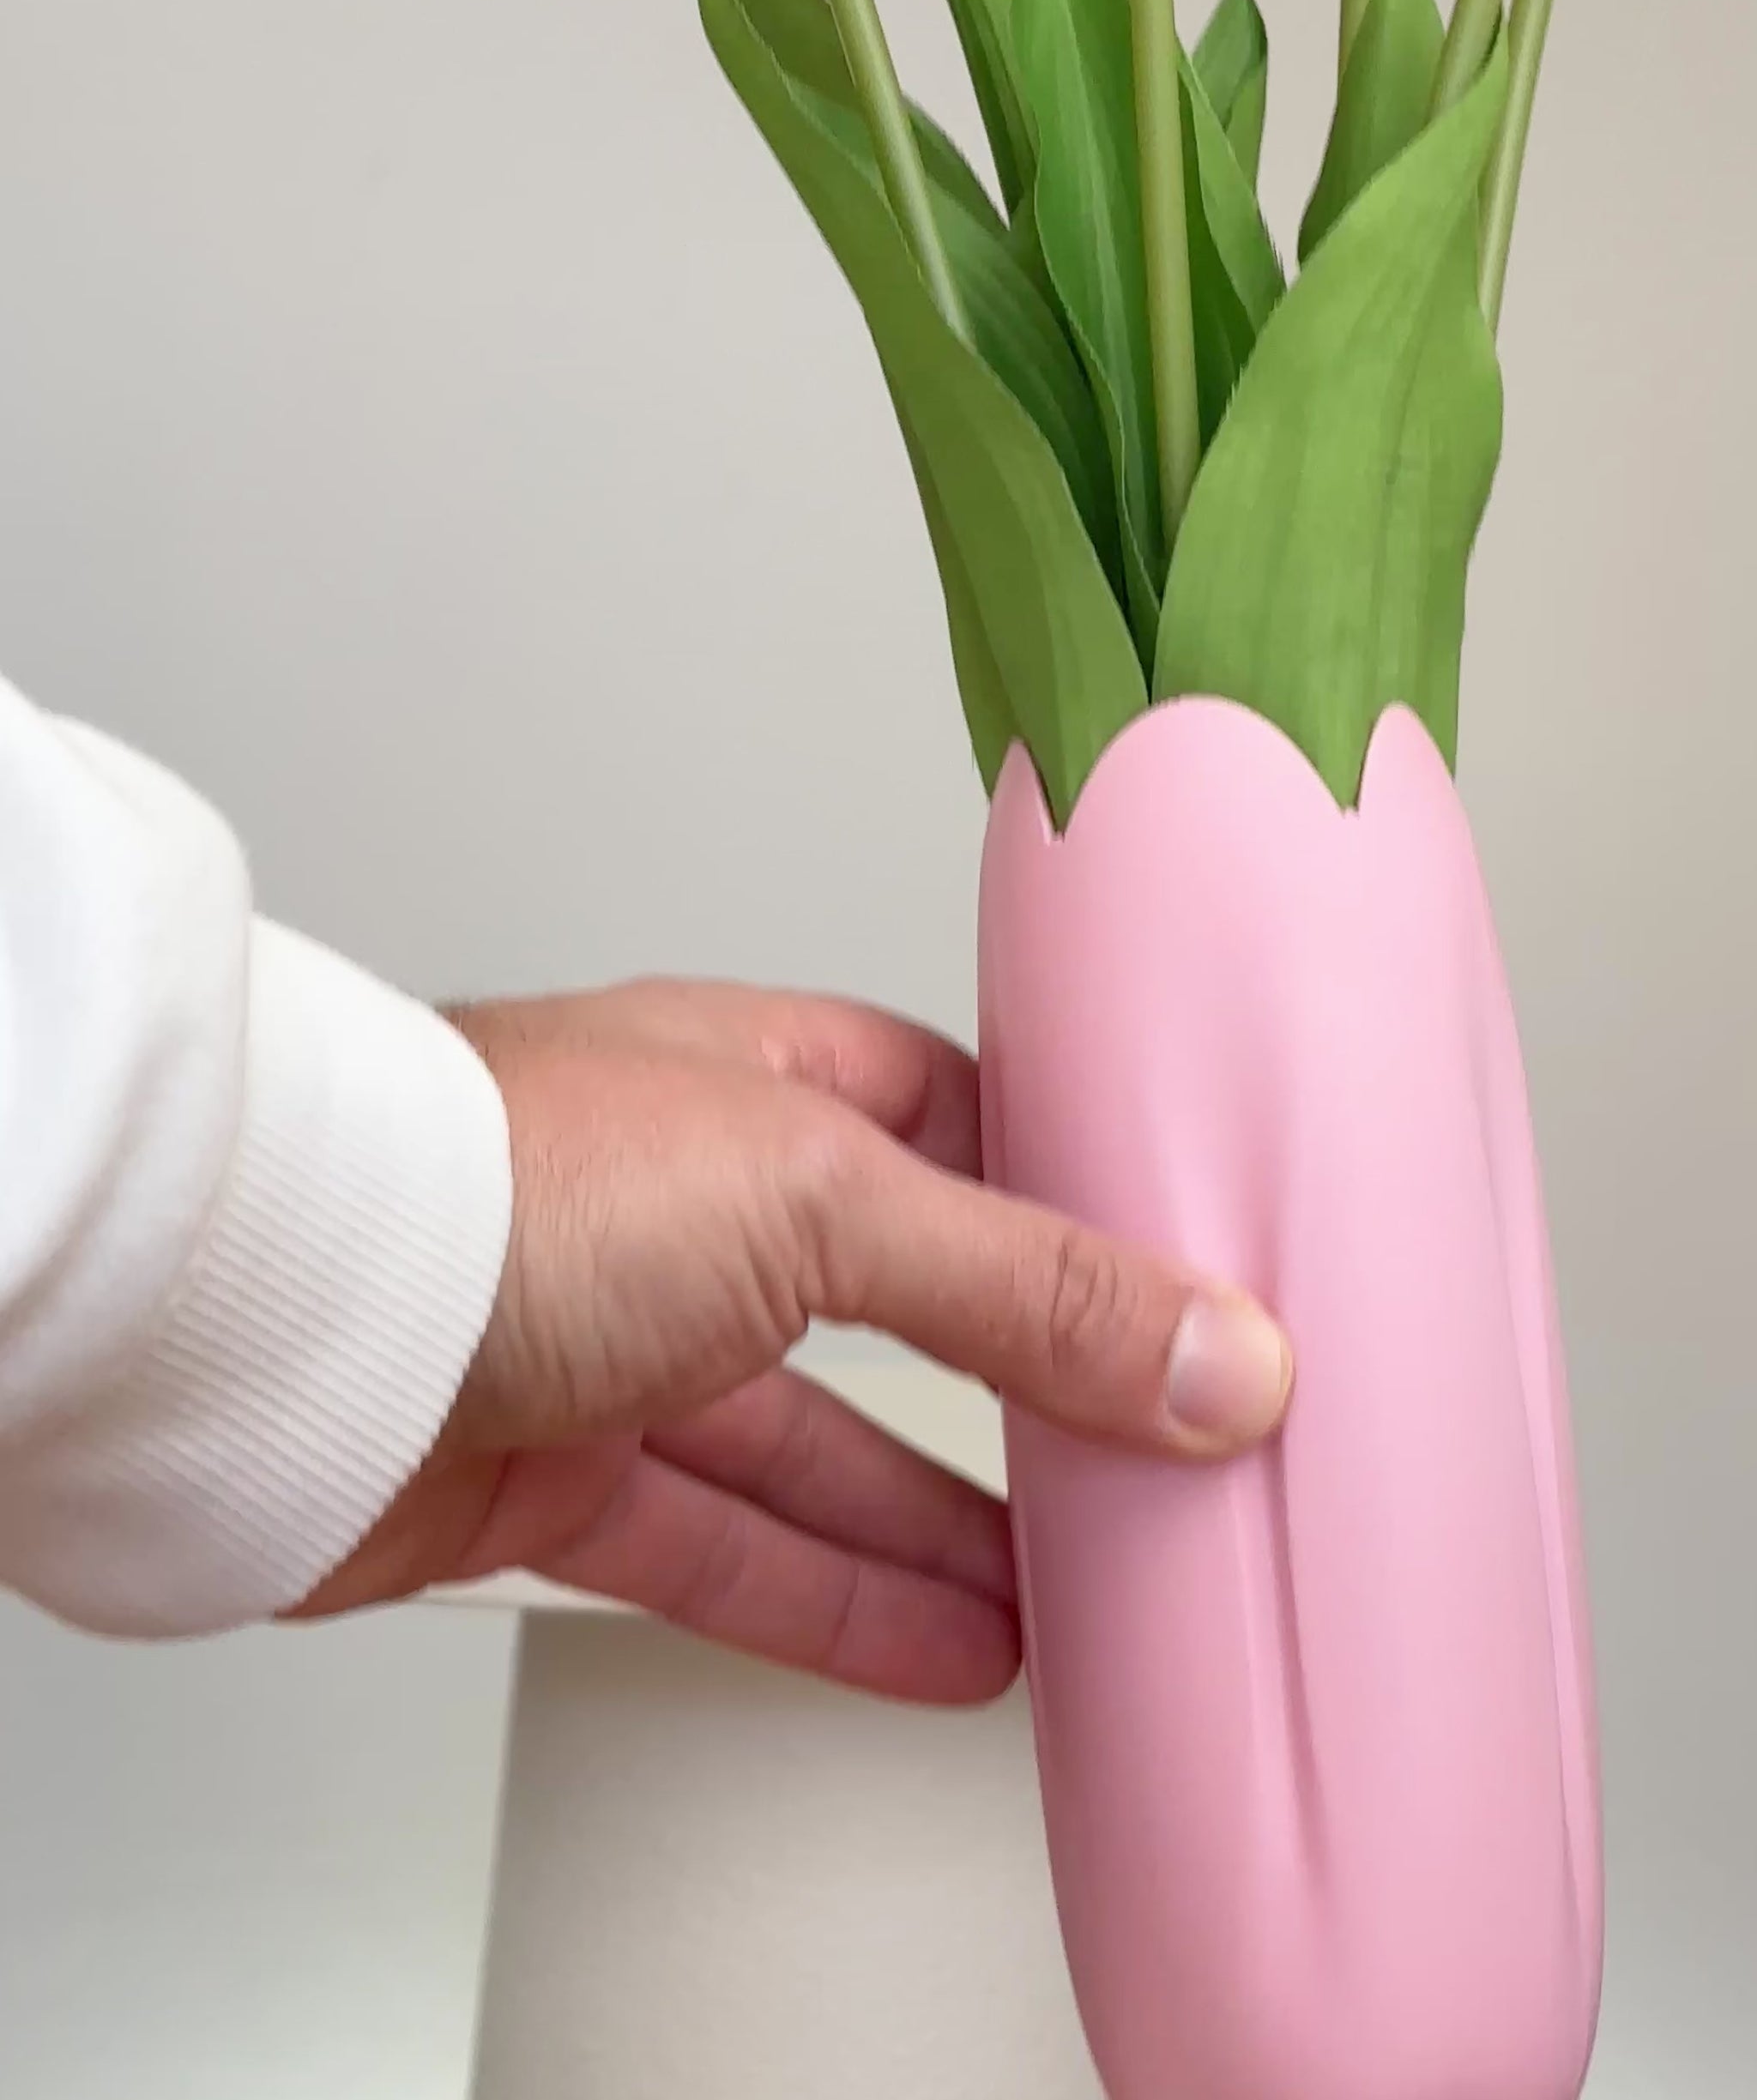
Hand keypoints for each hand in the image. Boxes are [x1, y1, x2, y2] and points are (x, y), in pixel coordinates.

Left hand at [296, 981, 1290, 1699]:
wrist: (278, 1315)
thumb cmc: (504, 1177)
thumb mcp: (824, 1200)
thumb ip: (1022, 1287)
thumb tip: (1219, 1347)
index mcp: (747, 1074)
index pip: (937, 1114)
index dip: (1052, 1186)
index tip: (1170, 1264)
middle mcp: (680, 1195)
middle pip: (887, 1296)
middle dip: (1014, 1380)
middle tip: (1148, 1451)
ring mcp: (610, 1338)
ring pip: (812, 1441)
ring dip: (944, 1520)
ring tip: (1085, 1592)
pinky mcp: (545, 1474)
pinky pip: (723, 1547)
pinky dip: (833, 1602)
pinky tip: (942, 1652)